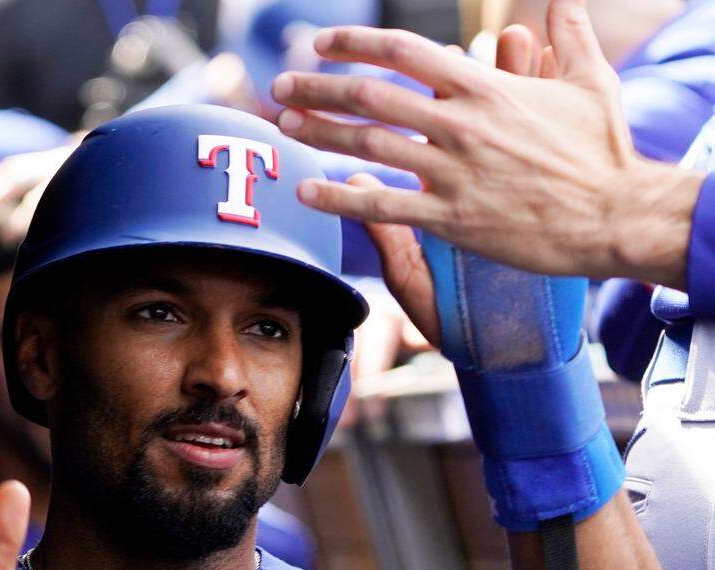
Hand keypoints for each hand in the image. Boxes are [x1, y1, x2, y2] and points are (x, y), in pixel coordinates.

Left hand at [273, 0, 702, 288]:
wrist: (617, 216)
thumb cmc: (605, 151)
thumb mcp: (592, 81)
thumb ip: (570, 35)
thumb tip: (562, 1)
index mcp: (484, 86)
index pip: (404, 52)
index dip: (356, 44)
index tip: (323, 45)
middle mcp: (460, 124)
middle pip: (371, 96)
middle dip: (318, 89)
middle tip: (282, 87)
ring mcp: (452, 171)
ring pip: (368, 146)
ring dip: (319, 134)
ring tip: (284, 127)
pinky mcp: (451, 217)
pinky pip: (382, 204)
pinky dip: (340, 197)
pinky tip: (308, 192)